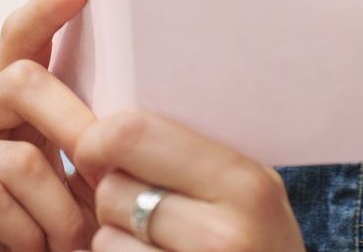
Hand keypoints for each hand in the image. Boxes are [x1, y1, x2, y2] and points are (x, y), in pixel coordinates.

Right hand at [0, 0, 97, 250]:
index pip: (18, 39)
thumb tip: (136, 126)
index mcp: (1, 105)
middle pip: (22, 81)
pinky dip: (28, 233)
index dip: (47, 8)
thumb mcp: (56, 174)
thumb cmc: (26, 225)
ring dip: (61, 208)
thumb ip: (78, 142)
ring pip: (20, 157)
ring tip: (77, 240)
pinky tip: (37, 250)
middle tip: (106, 171)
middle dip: (76, 125)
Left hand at [74, 110, 306, 251]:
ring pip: (105, 236)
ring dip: (114, 235)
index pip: (135, 134)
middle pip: (112, 188)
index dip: (100, 139)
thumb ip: (199, 155)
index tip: (100, 149)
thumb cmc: (263, 242)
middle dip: (108, 192)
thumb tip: (112, 123)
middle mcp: (223, 232)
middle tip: (129, 197)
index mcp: (244, 181)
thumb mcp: (255, 189)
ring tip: (151, 237)